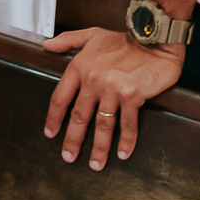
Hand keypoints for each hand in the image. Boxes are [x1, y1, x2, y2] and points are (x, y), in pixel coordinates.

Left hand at [42, 27, 184, 168]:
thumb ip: (67, 40)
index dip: (54, 118)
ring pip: (102, 125)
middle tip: (69, 157)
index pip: (61, 97)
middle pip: (79, 117)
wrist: (152, 39)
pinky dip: (126, 141)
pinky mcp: (133, 96)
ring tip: (96, 165)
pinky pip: (127, 124)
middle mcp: (93, 80)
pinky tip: (123, 153)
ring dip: (99, 148)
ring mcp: (113, 89)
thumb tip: (46, 45)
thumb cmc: (123, 39)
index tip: (51, 133)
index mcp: (80, 66)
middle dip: (73, 140)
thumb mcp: (91, 35)